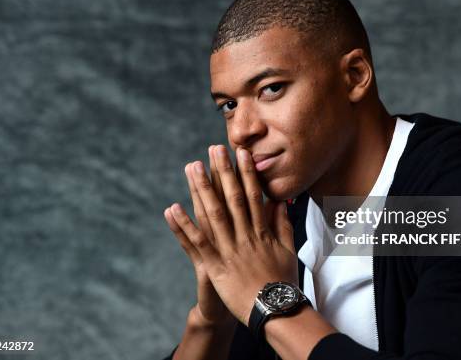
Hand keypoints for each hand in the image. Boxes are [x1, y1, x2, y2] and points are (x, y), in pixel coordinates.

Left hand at [167, 145, 298, 324]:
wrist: (276, 310)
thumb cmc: (283, 282)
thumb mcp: (288, 250)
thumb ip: (282, 225)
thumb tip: (280, 202)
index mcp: (262, 231)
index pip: (253, 195)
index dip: (246, 172)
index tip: (240, 152)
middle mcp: (245, 235)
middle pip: (232, 198)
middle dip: (222, 171)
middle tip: (214, 149)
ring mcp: (230, 250)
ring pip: (213, 215)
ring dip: (201, 189)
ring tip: (192, 168)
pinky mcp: (216, 266)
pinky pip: (197, 243)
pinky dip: (184, 225)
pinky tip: (172, 208)